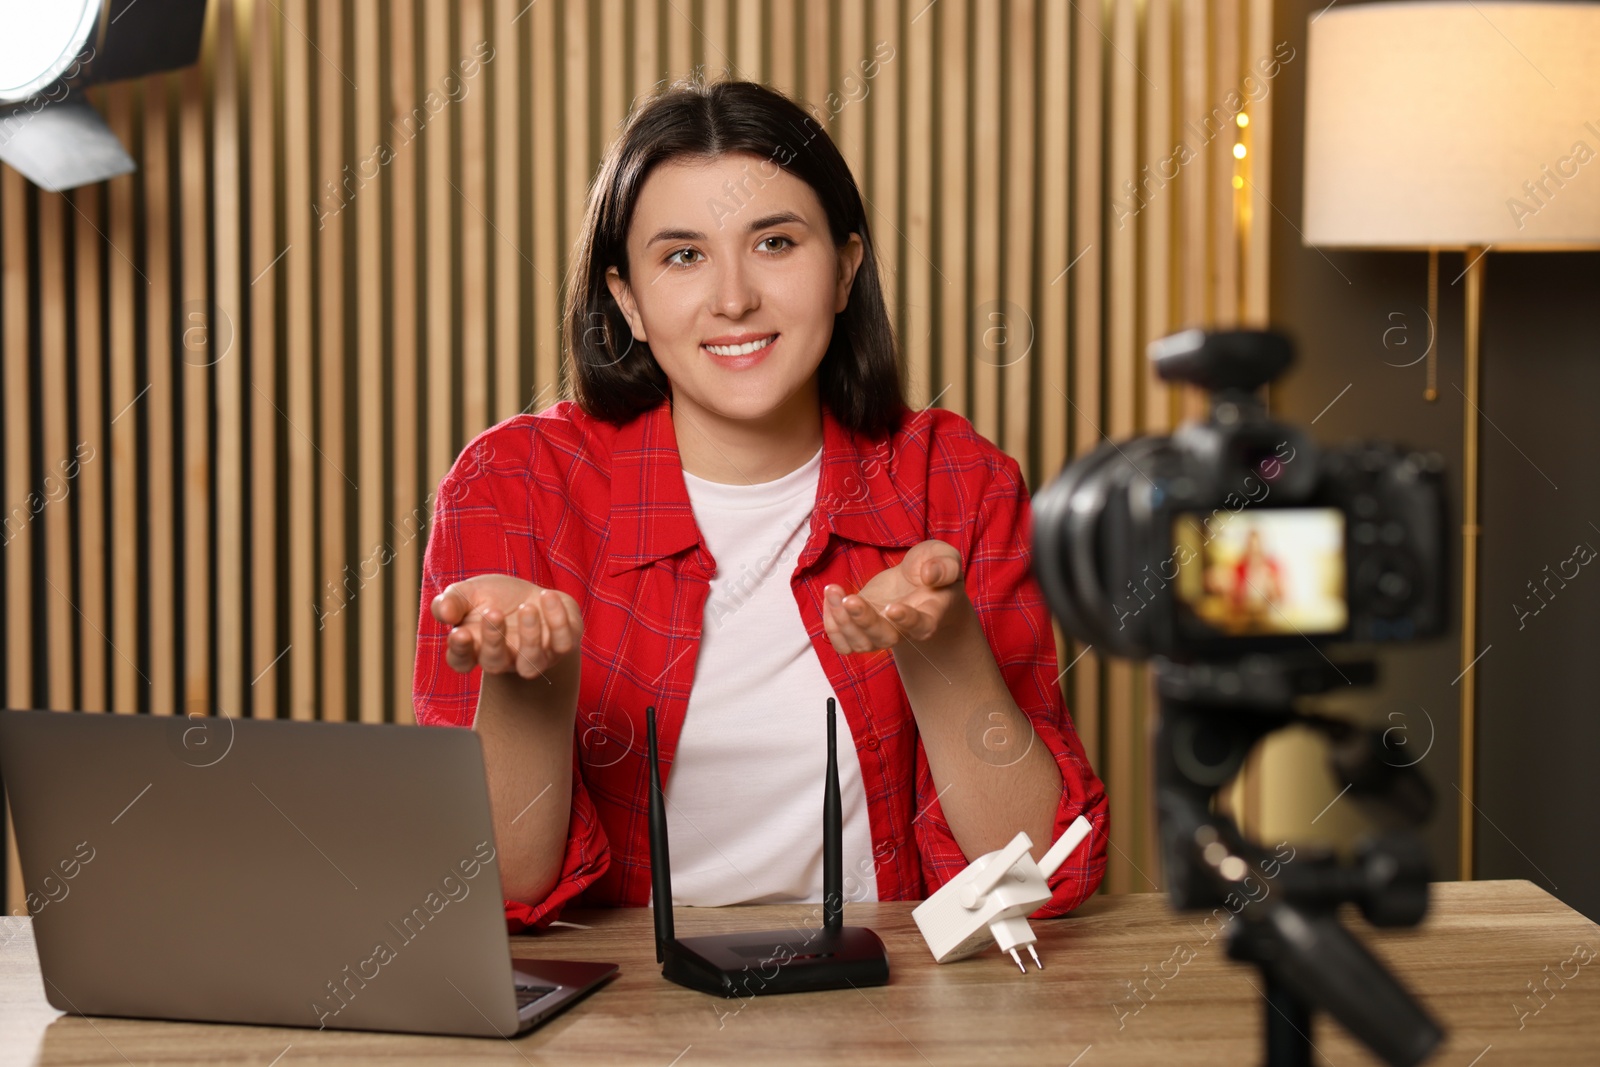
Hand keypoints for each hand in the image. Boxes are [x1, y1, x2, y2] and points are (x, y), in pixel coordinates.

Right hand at [430, 574, 581, 680]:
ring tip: (526, 608)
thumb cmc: (497, 598)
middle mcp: (504, 659)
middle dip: (493, 640)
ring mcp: (534, 657)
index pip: (460, 661)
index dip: (459, 650)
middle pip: (494, 664)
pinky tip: (547, 596)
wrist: (534, 596)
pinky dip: (557, 621)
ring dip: (529, 636)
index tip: (460, 632)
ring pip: (531, 663)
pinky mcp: (560, 646)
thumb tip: (444, 613)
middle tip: (493, 612)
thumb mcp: (469, 592)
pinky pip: (562, 643)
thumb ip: (452, 601)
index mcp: (475, 648)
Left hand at [822, 539, 966, 653]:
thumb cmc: (934, 569)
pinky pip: (843, 642)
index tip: (892, 607)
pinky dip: (831, 624)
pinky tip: (831, 596)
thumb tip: (929, 575)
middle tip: (850, 599)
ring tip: (833, 590)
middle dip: (864, 621)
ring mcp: (880, 632)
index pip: (921, 626)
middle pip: (884, 638)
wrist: (919, 583)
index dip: (907, 620)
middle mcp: (904, 630)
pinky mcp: (861, 629)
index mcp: (930, 614)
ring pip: (859, 643)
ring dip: (841, 620)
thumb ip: (945, 565)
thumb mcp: (946, 558)